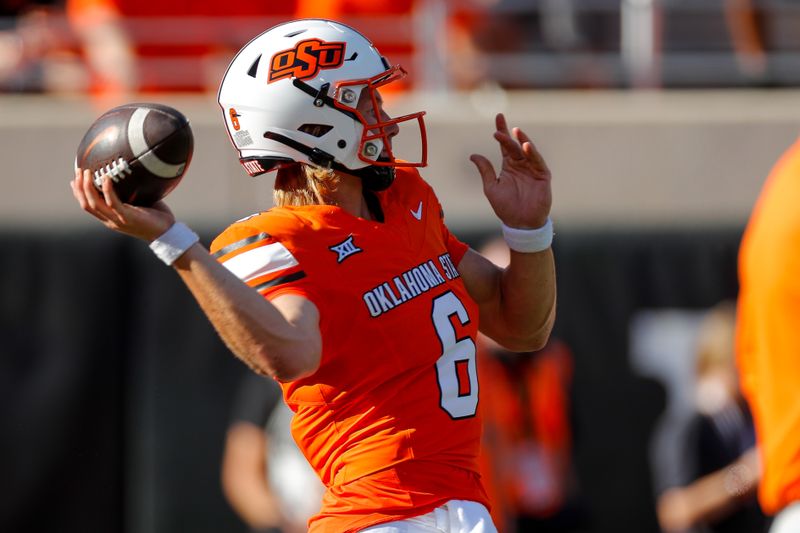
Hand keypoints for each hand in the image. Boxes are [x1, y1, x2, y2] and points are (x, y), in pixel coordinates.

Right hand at [70, 168, 174, 241]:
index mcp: (111, 218)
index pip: (88, 206)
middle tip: (79, 171)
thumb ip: (130, 193)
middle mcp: (111, 220)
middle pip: (87, 204)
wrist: (168, 233)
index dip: (78, 193)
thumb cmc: (156, 217)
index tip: (74, 180)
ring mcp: (118, 220)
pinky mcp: (128, 218)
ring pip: (95, 204)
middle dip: (80, 187)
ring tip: (88, 172)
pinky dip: (108, 190)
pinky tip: (107, 178)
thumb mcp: (138, 204)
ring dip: (88, 187)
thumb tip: (130, 174)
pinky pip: (113, 203)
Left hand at [470, 113, 551, 228]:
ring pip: (527, 151)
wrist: (520, 224)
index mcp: (509, 166)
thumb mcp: (491, 187)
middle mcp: (521, 165)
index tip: (499, 116)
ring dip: (522, 141)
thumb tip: (473, 155)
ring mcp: (533, 169)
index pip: (505, 145)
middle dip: (508, 136)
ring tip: (515, 132)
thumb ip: (485, 170)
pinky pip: (538, 162)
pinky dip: (532, 153)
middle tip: (499, 130)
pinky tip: (525, 146)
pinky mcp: (543, 176)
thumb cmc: (505, 207)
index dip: (502, 131)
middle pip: (515, 146)